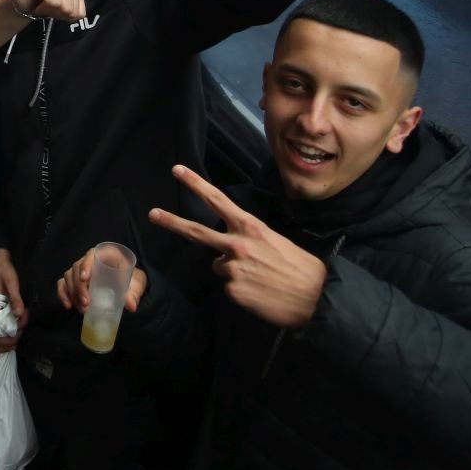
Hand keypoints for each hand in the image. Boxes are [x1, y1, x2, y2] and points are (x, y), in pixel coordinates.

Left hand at [0, 0, 85, 23]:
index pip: (54, 2)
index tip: (38, 5)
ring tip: (52, 8)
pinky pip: (81, 13)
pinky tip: (61, 10)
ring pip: (73, 11)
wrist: (33, 3)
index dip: (44, 8)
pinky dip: (70, 16)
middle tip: (45, 7)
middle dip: (53, 12)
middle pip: (65, 7)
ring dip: (61, 14)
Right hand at [0, 248, 26, 350]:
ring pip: (3, 330)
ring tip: (25, 327)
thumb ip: (15, 298)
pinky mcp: (2, 310)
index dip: (14, 329)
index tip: (24, 322)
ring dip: (14, 333)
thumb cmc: (5, 271)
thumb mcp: (11, 283)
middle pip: (1, 332)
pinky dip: (14, 327)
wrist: (1, 261)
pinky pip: (6, 324)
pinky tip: (22, 325)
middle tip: (25, 326)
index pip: (1, 327)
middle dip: (14, 334)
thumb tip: (19, 314)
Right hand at [57, 245, 148, 313]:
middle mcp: (90, 259)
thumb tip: (131, 306)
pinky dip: (63, 293)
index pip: (92, 254)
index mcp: (105, 254)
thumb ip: (133, 294)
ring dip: (73, 293)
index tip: (85, 279)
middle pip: (77, 267)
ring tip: (83, 309)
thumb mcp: (136, 285)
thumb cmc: (131, 279)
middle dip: (79, 287)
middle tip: (86, 303)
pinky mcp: (75, 280)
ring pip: (69, 276)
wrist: (129, 285)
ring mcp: (81, 269)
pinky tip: (68, 305)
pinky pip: (63, 283)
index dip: (86, 265)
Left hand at [149, 165, 327, 329]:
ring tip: (261, 279)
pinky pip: (230, 289)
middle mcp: (237, 244)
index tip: (177, 171)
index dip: (196, 184)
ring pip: (219, 267)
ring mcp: (232, 268)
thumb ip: (251, 240)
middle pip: (197, 232)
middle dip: (172, 222)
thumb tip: (234, 249)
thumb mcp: (277, 242)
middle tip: (153, 214)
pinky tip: (260, 293)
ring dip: (235, 273)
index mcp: (251, 227)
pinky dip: (242, 292)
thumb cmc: (302, 269)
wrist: (317, 299)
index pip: (217, 200)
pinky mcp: (232, 291)